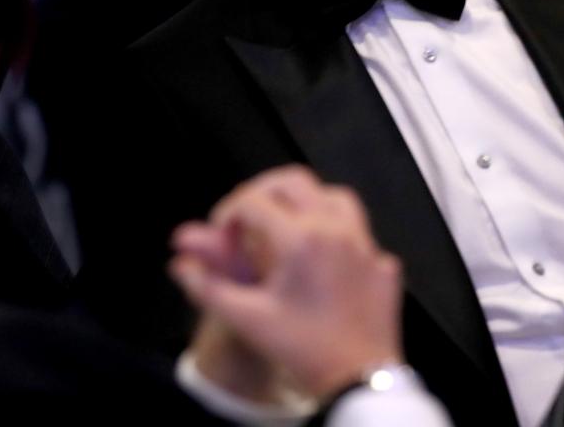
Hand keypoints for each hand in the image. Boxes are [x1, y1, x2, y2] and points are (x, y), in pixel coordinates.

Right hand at [172, 165, 403, 398]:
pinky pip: (358, 230)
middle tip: (246, 217)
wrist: (359, 382)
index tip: (221, 234)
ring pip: (333, 196)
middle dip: (262, 192)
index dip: (228, 212)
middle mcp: (336, 230)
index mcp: (300, 239)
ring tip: (284, 226)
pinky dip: (336, 231)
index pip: (253, 201)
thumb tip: (180, 266)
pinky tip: (322, 256)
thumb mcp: (248, 320)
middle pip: (294, 182)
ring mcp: (364, 244)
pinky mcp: (383, 263)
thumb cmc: (303, 351)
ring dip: (304, 202)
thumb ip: (209, 288)